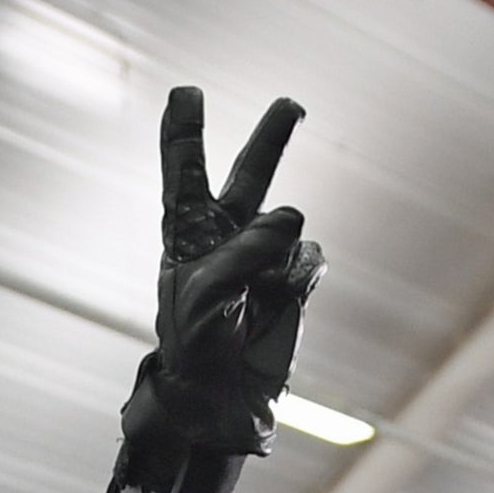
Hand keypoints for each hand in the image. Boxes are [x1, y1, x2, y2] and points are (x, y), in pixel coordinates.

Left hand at [122, 87, 317, 468]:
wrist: (223, 398)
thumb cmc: (196, 348)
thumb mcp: (205, 298)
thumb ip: (243, 251)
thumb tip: (293, 215)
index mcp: (187, 237)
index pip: (185, 176)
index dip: (185, 135)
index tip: (185, 94)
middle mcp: (226, 238)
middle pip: (250, 174)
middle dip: (270, 139)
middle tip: (291, 106)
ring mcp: (265, 256)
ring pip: (287, 224)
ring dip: (276, 250)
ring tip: (252, 298)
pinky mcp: (294, 279)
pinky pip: (308, 260)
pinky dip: (296, 281)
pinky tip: (276, 307)